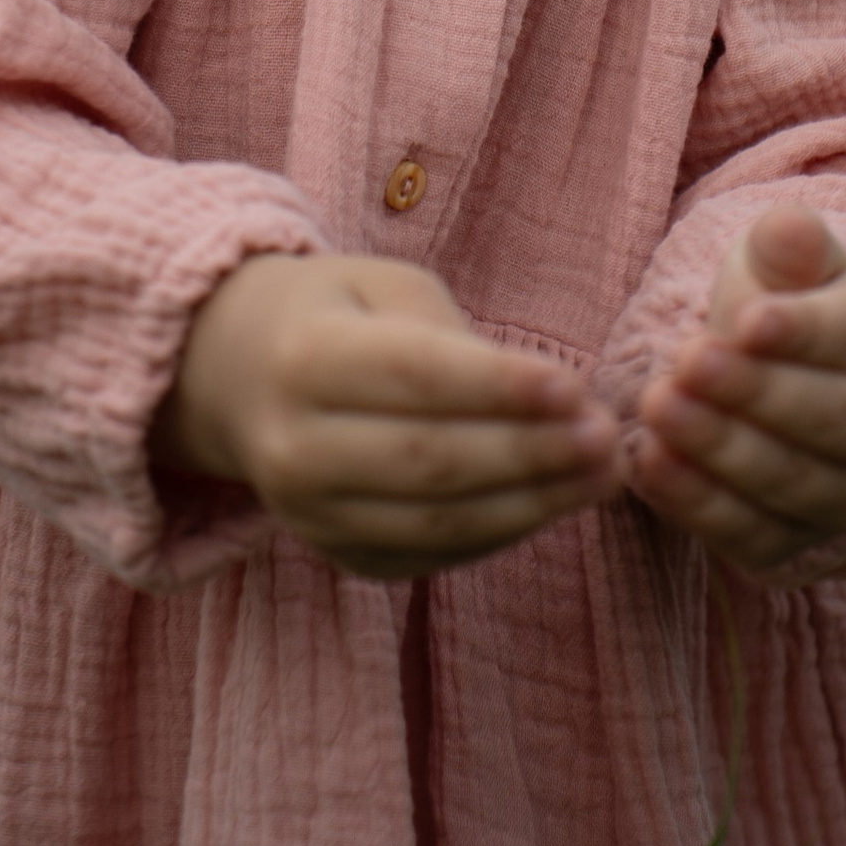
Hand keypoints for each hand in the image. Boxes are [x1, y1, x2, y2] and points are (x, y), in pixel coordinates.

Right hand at [153, 251, 622, 578]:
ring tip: (601, 475)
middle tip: (607, 438)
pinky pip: (432, 556)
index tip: (576, 386)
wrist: (239, 378)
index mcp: (304, 358)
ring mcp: (310, 515)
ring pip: (436, 524)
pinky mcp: (338, 556)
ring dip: (532, 505)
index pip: (414, 378)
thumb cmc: (337, 316)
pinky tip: (554, 502)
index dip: (499, 387)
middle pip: (429, 462)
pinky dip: (502, 533)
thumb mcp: (384, 289)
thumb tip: (557, 402)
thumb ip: (458, 340)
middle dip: (530, 454)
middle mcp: (294, 446)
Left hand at [629, 203, 845, 574]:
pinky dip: (698, 504)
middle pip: (830, 419)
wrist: (775, 382)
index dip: (802, 333)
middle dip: (755, 393)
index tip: (746, 320)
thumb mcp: (786, 263)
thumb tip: (787, 225)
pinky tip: (650, 462)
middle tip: (689, 360)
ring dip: (719, 448)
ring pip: (789, 482)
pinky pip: (750, 535)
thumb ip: (790, 245)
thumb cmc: (780, 306)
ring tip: (656, 405)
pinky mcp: (795, 544)